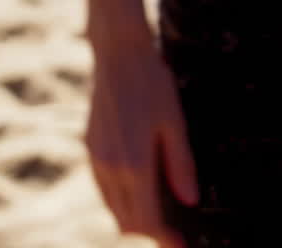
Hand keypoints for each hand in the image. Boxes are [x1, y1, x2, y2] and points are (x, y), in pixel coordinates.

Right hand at [87, 39, 197, 246]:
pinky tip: (137, 184)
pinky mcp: (90, 144)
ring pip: (112, 206)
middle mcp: (109, 167)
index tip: (181, 246)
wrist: (117, 52)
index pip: (147, 221)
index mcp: (133, 164)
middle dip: (149, 231)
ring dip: (132, 216)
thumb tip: (190, 200)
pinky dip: (120, 197)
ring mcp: (96, 156)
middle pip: (126, 221)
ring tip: (159, 211)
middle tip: (174, 230)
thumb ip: (181, 164)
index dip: (165, 239)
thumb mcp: (175, 122)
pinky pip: (103, 186)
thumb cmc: (151, 82)